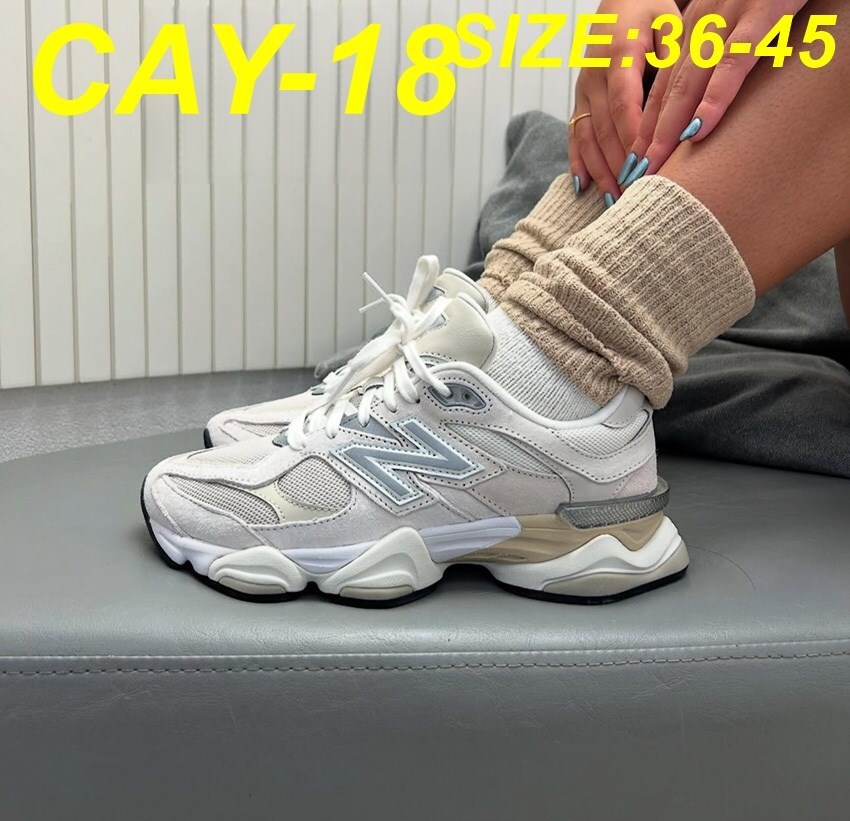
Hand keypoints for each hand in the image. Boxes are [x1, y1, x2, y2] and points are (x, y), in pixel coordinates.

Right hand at [570, 0, 681, 205]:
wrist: (618, 2)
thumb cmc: (651, 13)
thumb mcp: (670, 24)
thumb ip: (675, 59)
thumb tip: (685, 99)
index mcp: (618, 53)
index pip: (624, 104)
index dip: (632, 137)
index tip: (645, 165)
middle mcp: (594, 75)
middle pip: (605, 128)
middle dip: (618, 164)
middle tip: (635, 196)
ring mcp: (582, 90)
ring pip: (588, 137)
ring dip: (600, 171)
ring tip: (615, 201)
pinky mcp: (579, 101)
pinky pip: (575, 136)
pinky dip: (578, 163)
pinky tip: (584, 188)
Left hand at [625, 0, 809, 183]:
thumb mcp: (738, 22)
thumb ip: (720, 58)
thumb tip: (706, 105)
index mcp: (694, 30)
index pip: (661, 88)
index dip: (643, 127)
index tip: (631, 163)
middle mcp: (702, 27)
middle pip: (666, 93)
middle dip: (646, 138)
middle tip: (633, 177)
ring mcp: (728, 20)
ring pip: (688, 83)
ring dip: (667, 128)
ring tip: (653, 166)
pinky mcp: (761, 15)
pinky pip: (732, 63)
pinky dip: (714, 98)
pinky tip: (699, 130)